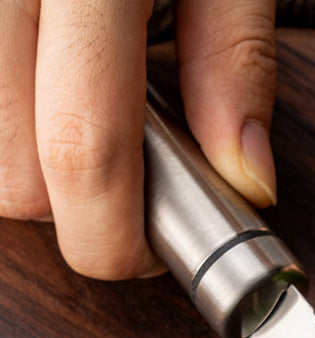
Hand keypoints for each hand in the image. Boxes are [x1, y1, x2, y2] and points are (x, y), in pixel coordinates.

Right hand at [0, 0, 277, 279]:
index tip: (154, 256)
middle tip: (128, 198)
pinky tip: (52, 106)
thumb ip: (235, 61)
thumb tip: (249, 182)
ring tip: (91, 134)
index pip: (86, 151)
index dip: (119, 236)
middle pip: (16, 178)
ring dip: (40, 178)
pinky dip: (14, 140)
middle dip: (77, 218)